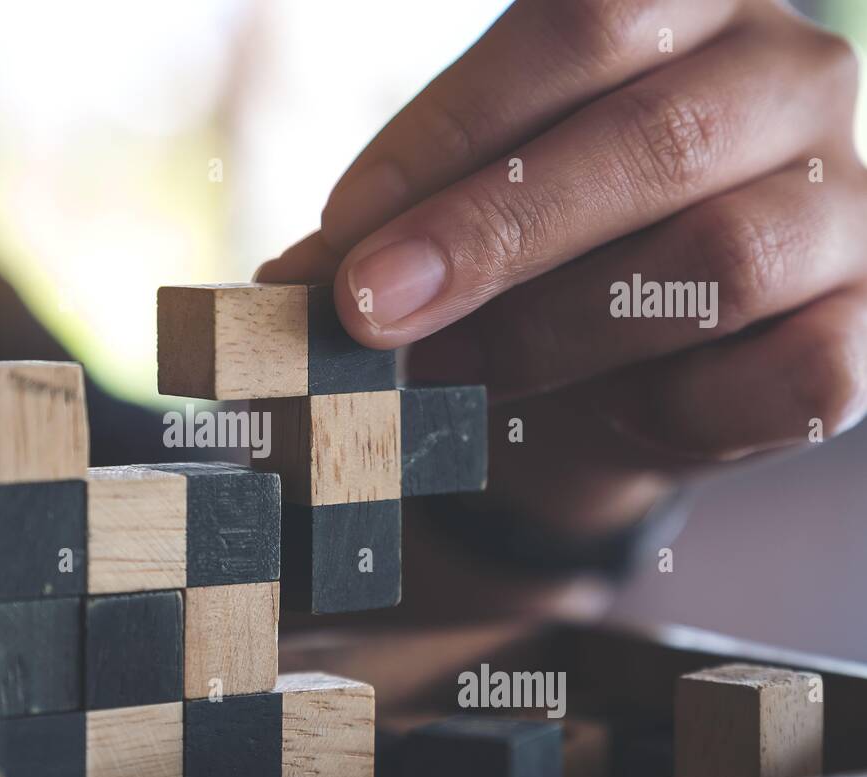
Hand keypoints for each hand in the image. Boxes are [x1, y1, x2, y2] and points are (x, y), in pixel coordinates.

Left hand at [259, 0, 866, 533]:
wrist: (635, 358)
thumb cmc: (544, 255)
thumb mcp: (471, 210)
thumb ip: (399, 225)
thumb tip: (291, 282)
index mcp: (692, 5)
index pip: (582, 25)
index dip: (451, 133)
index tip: (344, 230)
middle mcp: (792, 81)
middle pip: (653, 140)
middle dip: (489, 236)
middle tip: (369, 313)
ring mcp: (848, 207)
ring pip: (717, 262)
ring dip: (555, 333)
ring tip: (450, 373)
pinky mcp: (866, 330)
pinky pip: (782, 378)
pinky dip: (671, 412)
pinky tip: (606, 413)